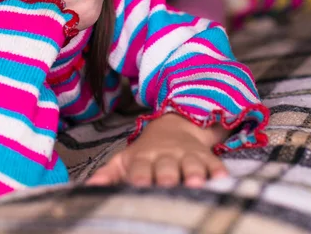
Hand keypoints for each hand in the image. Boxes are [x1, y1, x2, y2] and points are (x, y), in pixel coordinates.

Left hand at [86, 113, 228, 187]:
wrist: (176, 123)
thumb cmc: (147, 152)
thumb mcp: (125, 159)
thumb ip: (108, 174)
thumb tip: (87, 187)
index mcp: (143, 158)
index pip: (139, 168)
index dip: (139, 176)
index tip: (137, 186)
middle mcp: (166, 156)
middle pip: (166, 167)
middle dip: (167, 176)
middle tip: (168, 185)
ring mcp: (188, 156)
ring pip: (192, 164)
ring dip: (194, 173)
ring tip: (196, 183)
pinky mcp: (207, 157)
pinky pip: (215, 163)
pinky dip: (219, 172)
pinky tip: (222, 180)